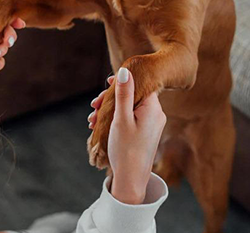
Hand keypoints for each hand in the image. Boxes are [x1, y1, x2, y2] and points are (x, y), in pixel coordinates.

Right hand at [89, 68, 165, 204]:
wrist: (131, 179)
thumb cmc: (126, 149)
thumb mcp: (121, 119)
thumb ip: (123, 94)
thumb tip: (126, 69)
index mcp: (153, 107)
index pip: (140, 84)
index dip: (122, 82)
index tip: (107, 84)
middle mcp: (155, 114)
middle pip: (133, 95)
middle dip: (111, 99)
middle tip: (94, 107)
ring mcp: (151, 124)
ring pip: (129, 107)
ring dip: (110, 110)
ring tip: (93, 119)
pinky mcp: (146, 132)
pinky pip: (131, 118)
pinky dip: (116, 119)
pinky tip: (100, 125)